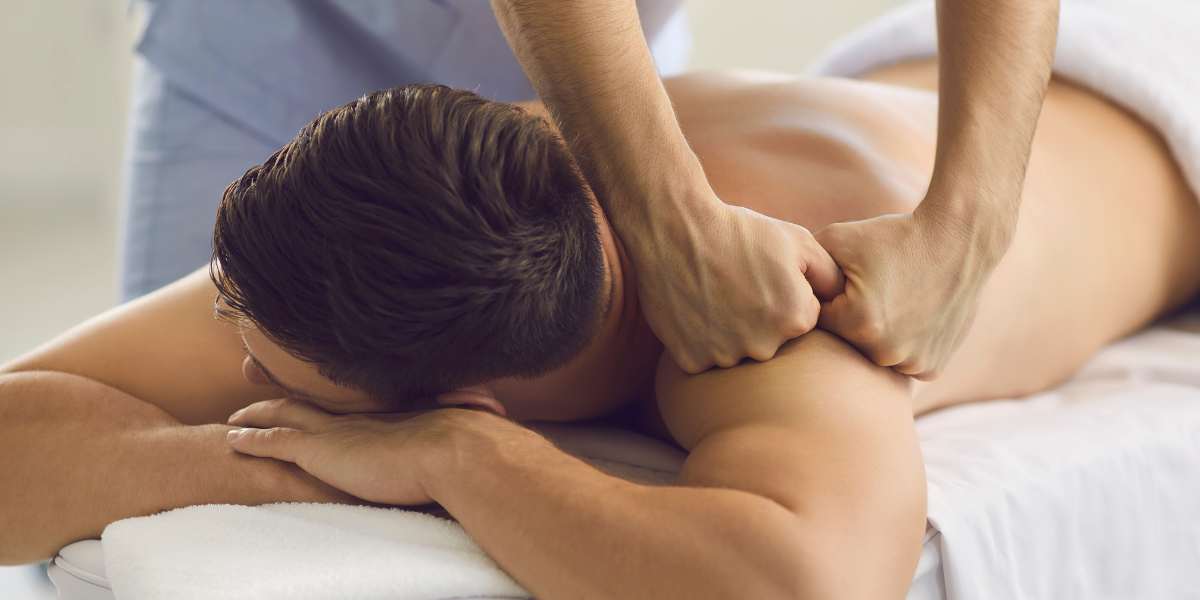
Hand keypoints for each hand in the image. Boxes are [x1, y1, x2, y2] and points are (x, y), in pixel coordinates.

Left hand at [225, 399, 514, 505]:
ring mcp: (338, 430)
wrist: (456, 451)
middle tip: (256, 386)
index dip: (323, 393)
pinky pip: (274, 442)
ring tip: (234, 419)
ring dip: (256, 415)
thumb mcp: (459, 431)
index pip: (344, 402)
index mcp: (386, 412)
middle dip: (281, 395)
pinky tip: (231, 440)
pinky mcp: (321, 450)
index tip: (310, 388)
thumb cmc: (466, 445)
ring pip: (283, 415)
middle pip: (309, 399)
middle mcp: (357, 415)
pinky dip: (252, 439)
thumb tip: (489, 415)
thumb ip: (457, 428)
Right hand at [633, 202, 843, 372]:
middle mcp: (764, 345)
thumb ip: (830, 275)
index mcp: (796, 319)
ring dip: (729, 333)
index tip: (762, 278)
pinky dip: (701, 341)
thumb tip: (844, 301)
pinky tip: (695, 309)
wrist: (675, 229)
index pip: (800, 321)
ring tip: (714, 295)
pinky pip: (704, 359)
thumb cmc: (740, 231)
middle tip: (736, 285)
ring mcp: (725, 356)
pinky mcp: (692, 361)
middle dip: (758, 319)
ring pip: (736, 353)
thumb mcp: (798, 241)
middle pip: (770, 341)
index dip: (782, 296)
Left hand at [814, 211, 1002, 379]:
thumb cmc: (893, 236)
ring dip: (875, 339)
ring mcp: (912, 364)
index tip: (845, 282)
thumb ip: (801, 266)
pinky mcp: (933, 367)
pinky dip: (900, 348)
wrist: (959, 237)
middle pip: (845, 345)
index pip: (819, 324)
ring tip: (893, 302)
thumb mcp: (837, 239)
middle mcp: (885, 352)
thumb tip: (775, 289)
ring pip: (873, 358)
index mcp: (857, 324)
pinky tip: (909, 317)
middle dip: (850, 322)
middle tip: (875, 290)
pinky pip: (900, 365)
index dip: (828, 301)